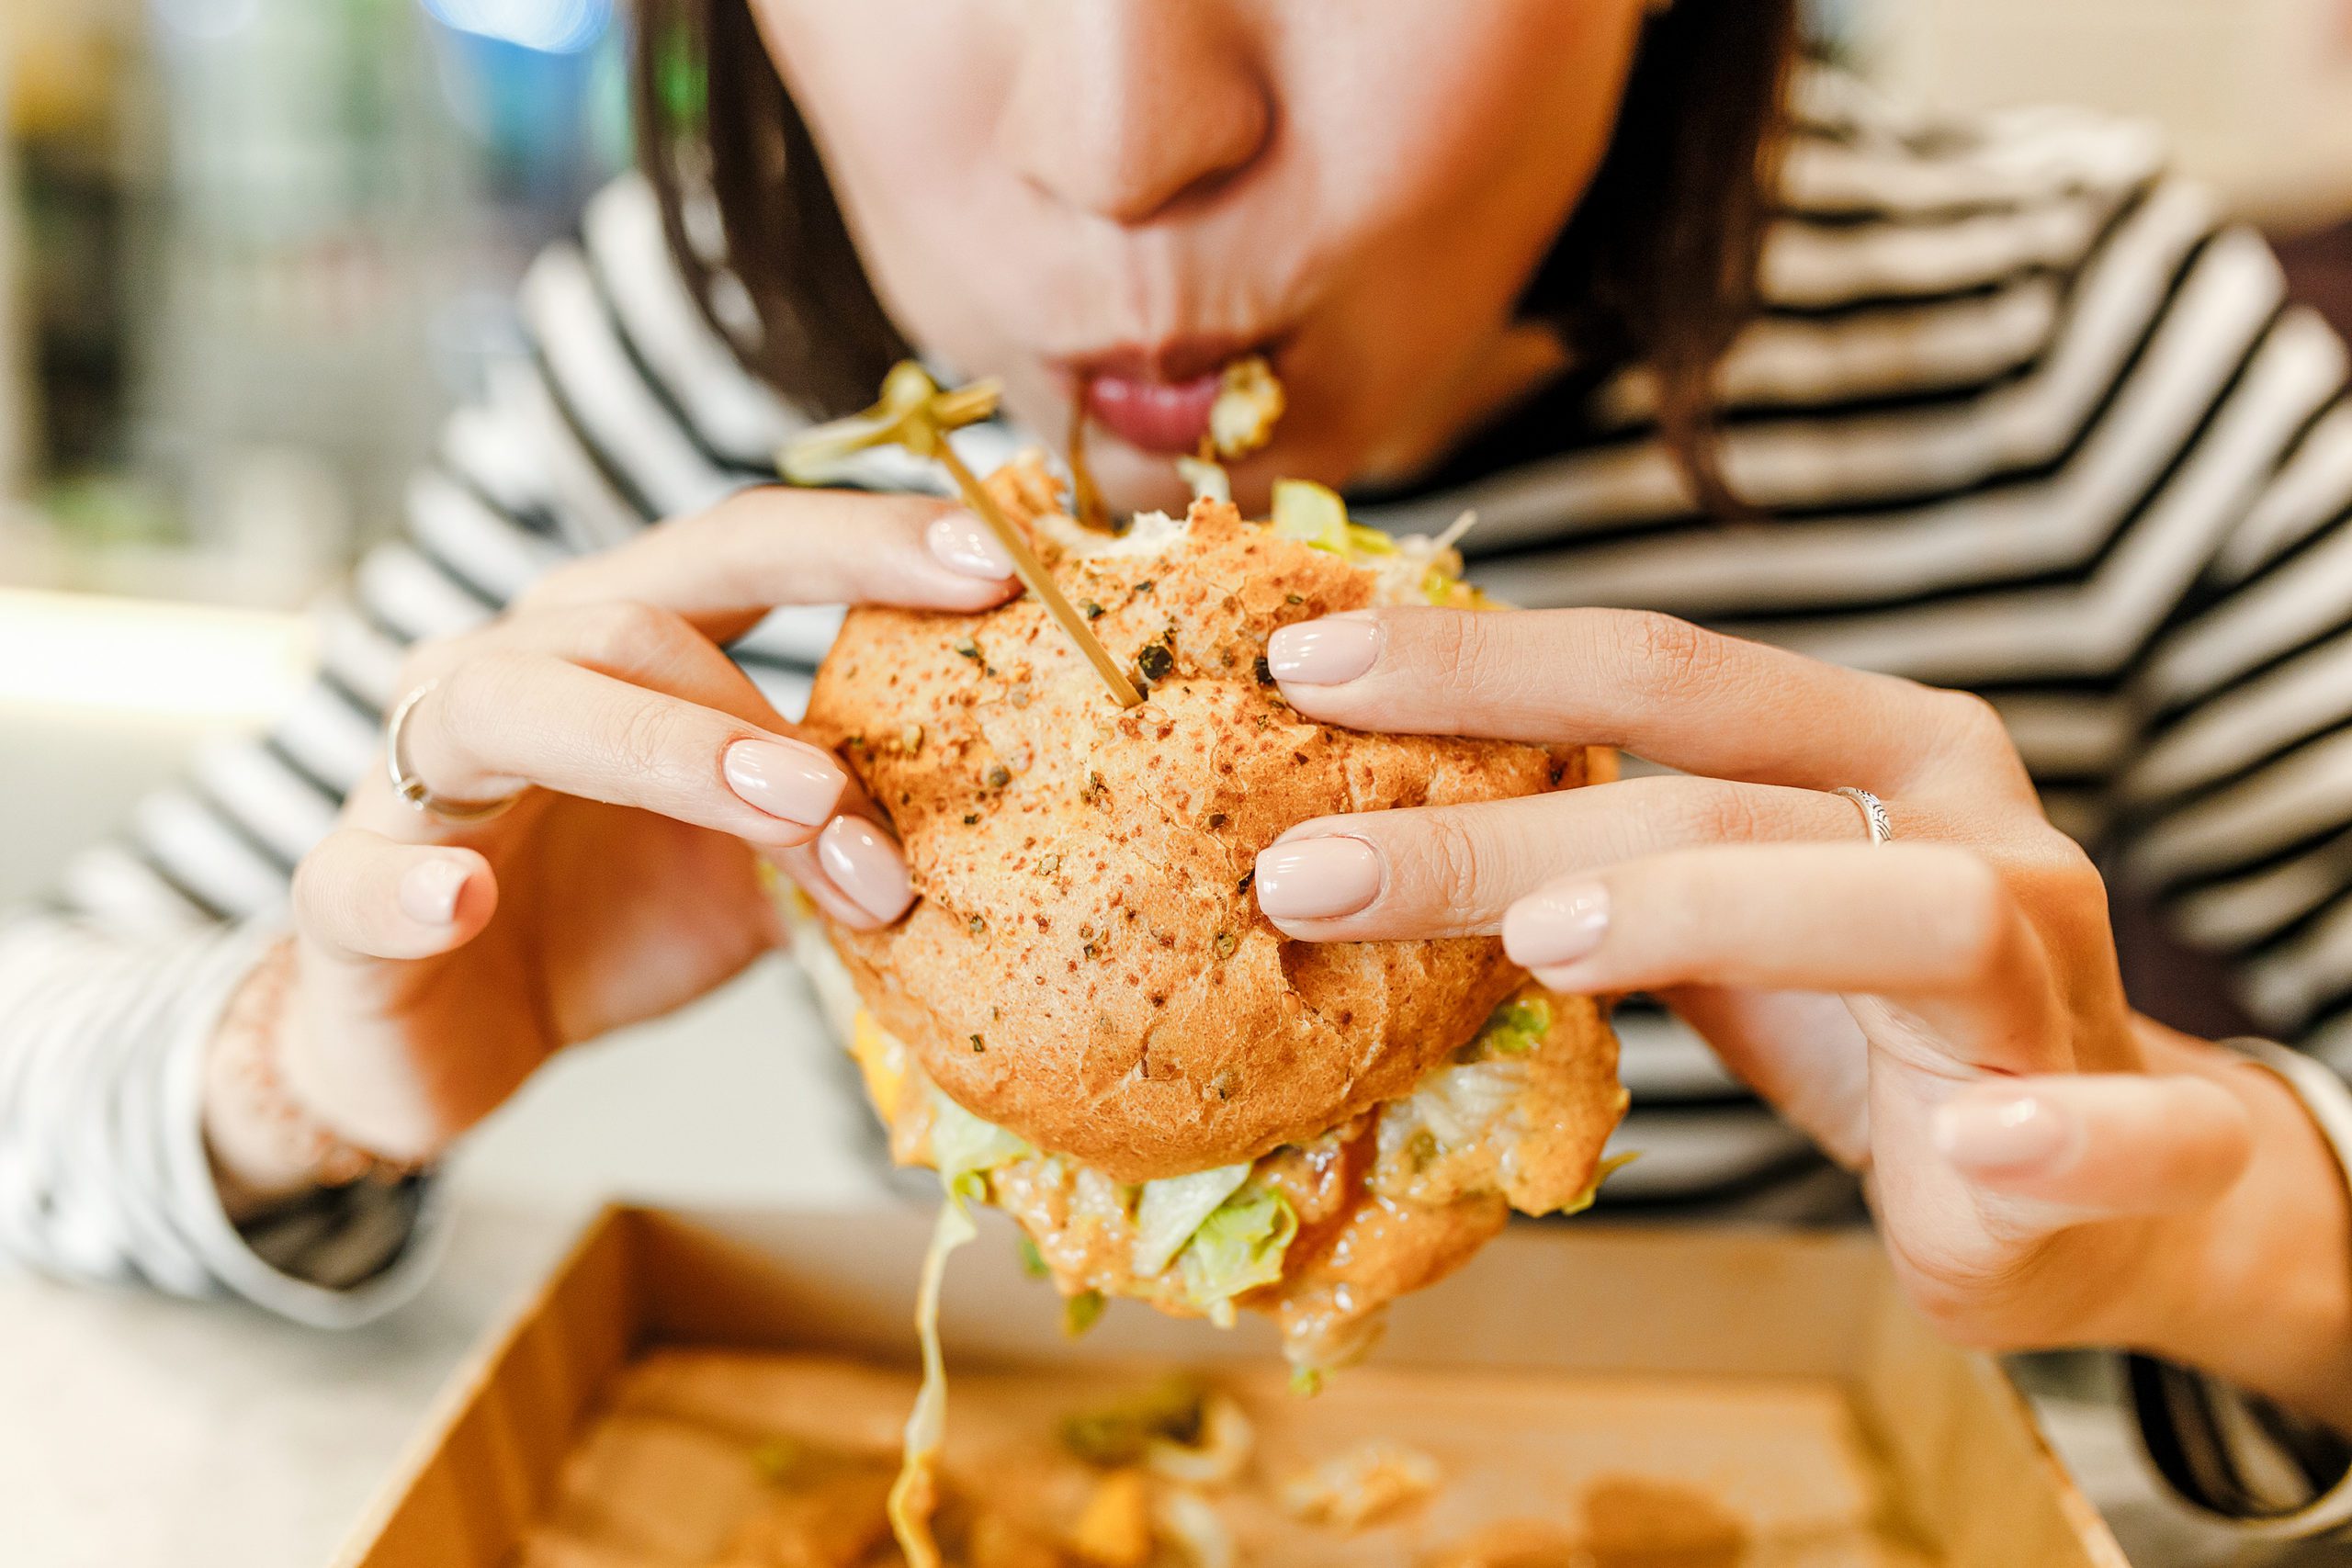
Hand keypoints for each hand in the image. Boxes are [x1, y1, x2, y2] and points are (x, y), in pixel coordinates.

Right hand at [203, 492, 1019, 1196]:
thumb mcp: (756, 869)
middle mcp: (513, 669)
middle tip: (869, 785)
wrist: (442, 1040)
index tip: (994, 559)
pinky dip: (412, 884)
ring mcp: (417, 774)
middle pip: (634, 617)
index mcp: (619, 644)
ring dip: (662, 755)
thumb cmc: (608, 920)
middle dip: (768, 700)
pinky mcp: (345, 894)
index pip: (741, 551)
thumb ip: (844, 823)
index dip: (859, 540)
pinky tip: (463, 901)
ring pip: (515, 706)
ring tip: (785, 816)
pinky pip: (363, 875)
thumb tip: (1007, 812)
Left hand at [1250, 606, 2351, 1419]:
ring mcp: (2055, 966)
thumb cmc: (1868, 1015)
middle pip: (1723, 795)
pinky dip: (2060, 1137)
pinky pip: (2129, 1127)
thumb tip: (1356, 831)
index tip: (1299, 673)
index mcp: (1874, 744)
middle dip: (1500, 829)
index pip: (1662, 670)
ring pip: (1913, 909)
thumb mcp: (1717, 921)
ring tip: (1543, 947)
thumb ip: (1596, 864)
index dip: (1482, 665)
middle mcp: (1970, 821)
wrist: (2098, 1177)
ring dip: (1718, 915)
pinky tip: (1973, 1147)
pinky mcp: (2138, 1125)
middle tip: (1305, 873)